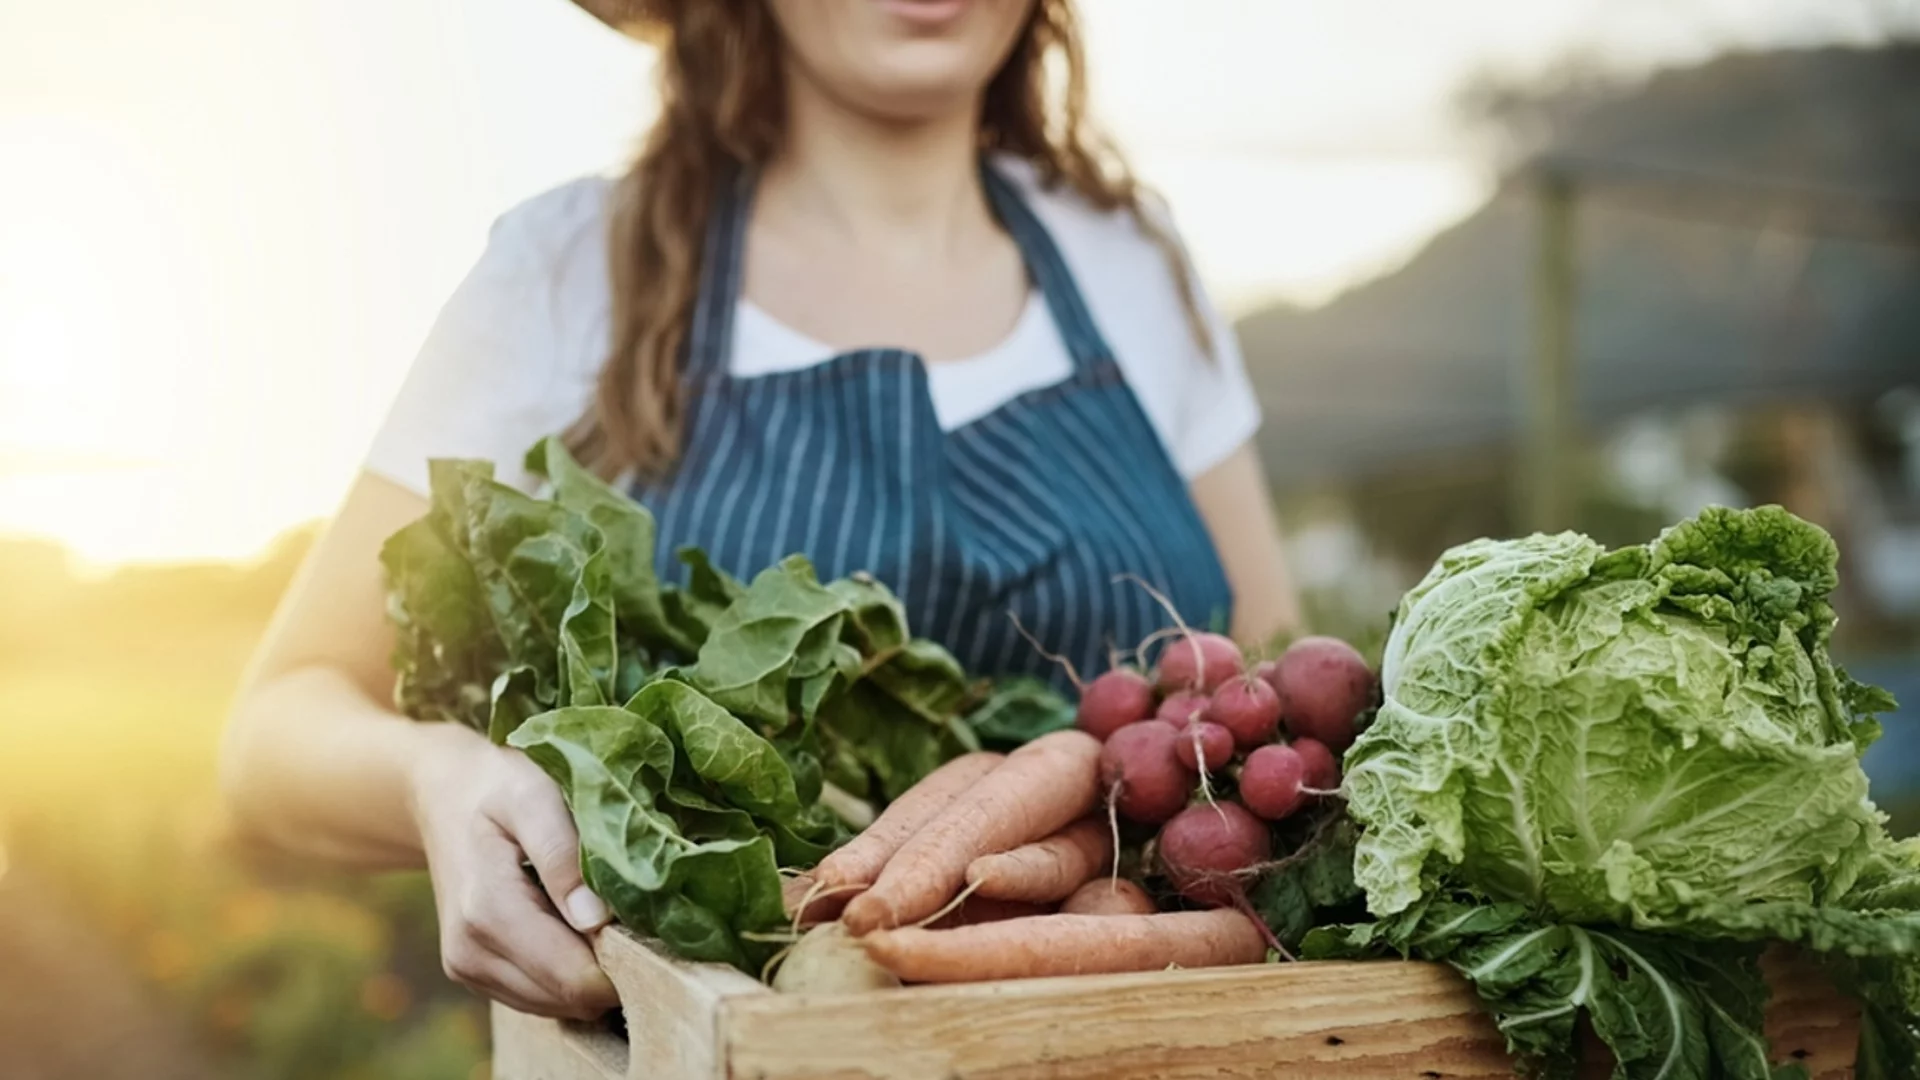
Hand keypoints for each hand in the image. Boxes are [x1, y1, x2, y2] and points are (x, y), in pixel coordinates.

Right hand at [409, 727, 619, 1019]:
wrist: (442, 795)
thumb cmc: (497, 787)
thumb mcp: (534, 797)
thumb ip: (563, 855)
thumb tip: (596, 919)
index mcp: (488, 911)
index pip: (573, 977)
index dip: (624, 962)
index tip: (651, 925)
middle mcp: (471, 952)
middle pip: (569, 998)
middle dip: (612, 968)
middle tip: (635, 916)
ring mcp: (467, 968)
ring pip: (556, 1005)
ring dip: (588, 972)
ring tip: (600, 914)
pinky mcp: (472, 973)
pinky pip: (537, 996)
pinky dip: (565, 973)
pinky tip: (572, 926)